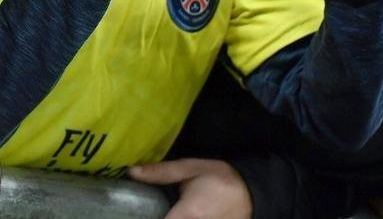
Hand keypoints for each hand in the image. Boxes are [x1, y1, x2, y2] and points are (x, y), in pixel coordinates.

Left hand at [129, 158, 251, 218]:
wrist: (251, 192)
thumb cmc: (219, 178)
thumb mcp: (190, 169)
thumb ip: (161, 173)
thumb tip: (132, 171)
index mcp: (187, 215)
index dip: (141, 218)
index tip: (131, 213)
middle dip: (151, 217)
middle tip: (143, 210)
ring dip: (166, 218)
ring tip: (157, 210)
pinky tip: (172, 213)